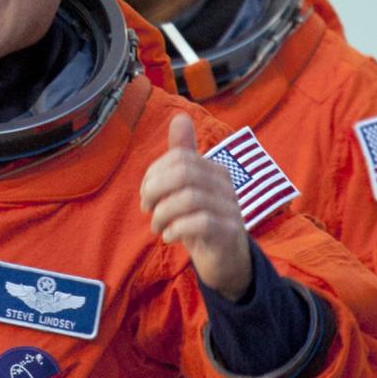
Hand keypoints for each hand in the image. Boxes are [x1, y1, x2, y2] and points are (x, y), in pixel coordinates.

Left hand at [141, 114, 251, 300]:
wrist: (226, 259)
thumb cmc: (201, 221)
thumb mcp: (187, 188)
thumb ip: (183, 156)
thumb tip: (179, 117)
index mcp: (212, 169)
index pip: (178, 157)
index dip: (154, 174)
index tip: (146, 195)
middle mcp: (224, 184)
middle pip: (183, 172)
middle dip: (155, 190)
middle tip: (147, 209)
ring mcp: (230, 207)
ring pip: (189, 198)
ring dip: (163, 214)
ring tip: (157, 226)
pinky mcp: (229, 231)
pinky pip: (201, 223)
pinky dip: (177, 229)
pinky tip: (169, 236)